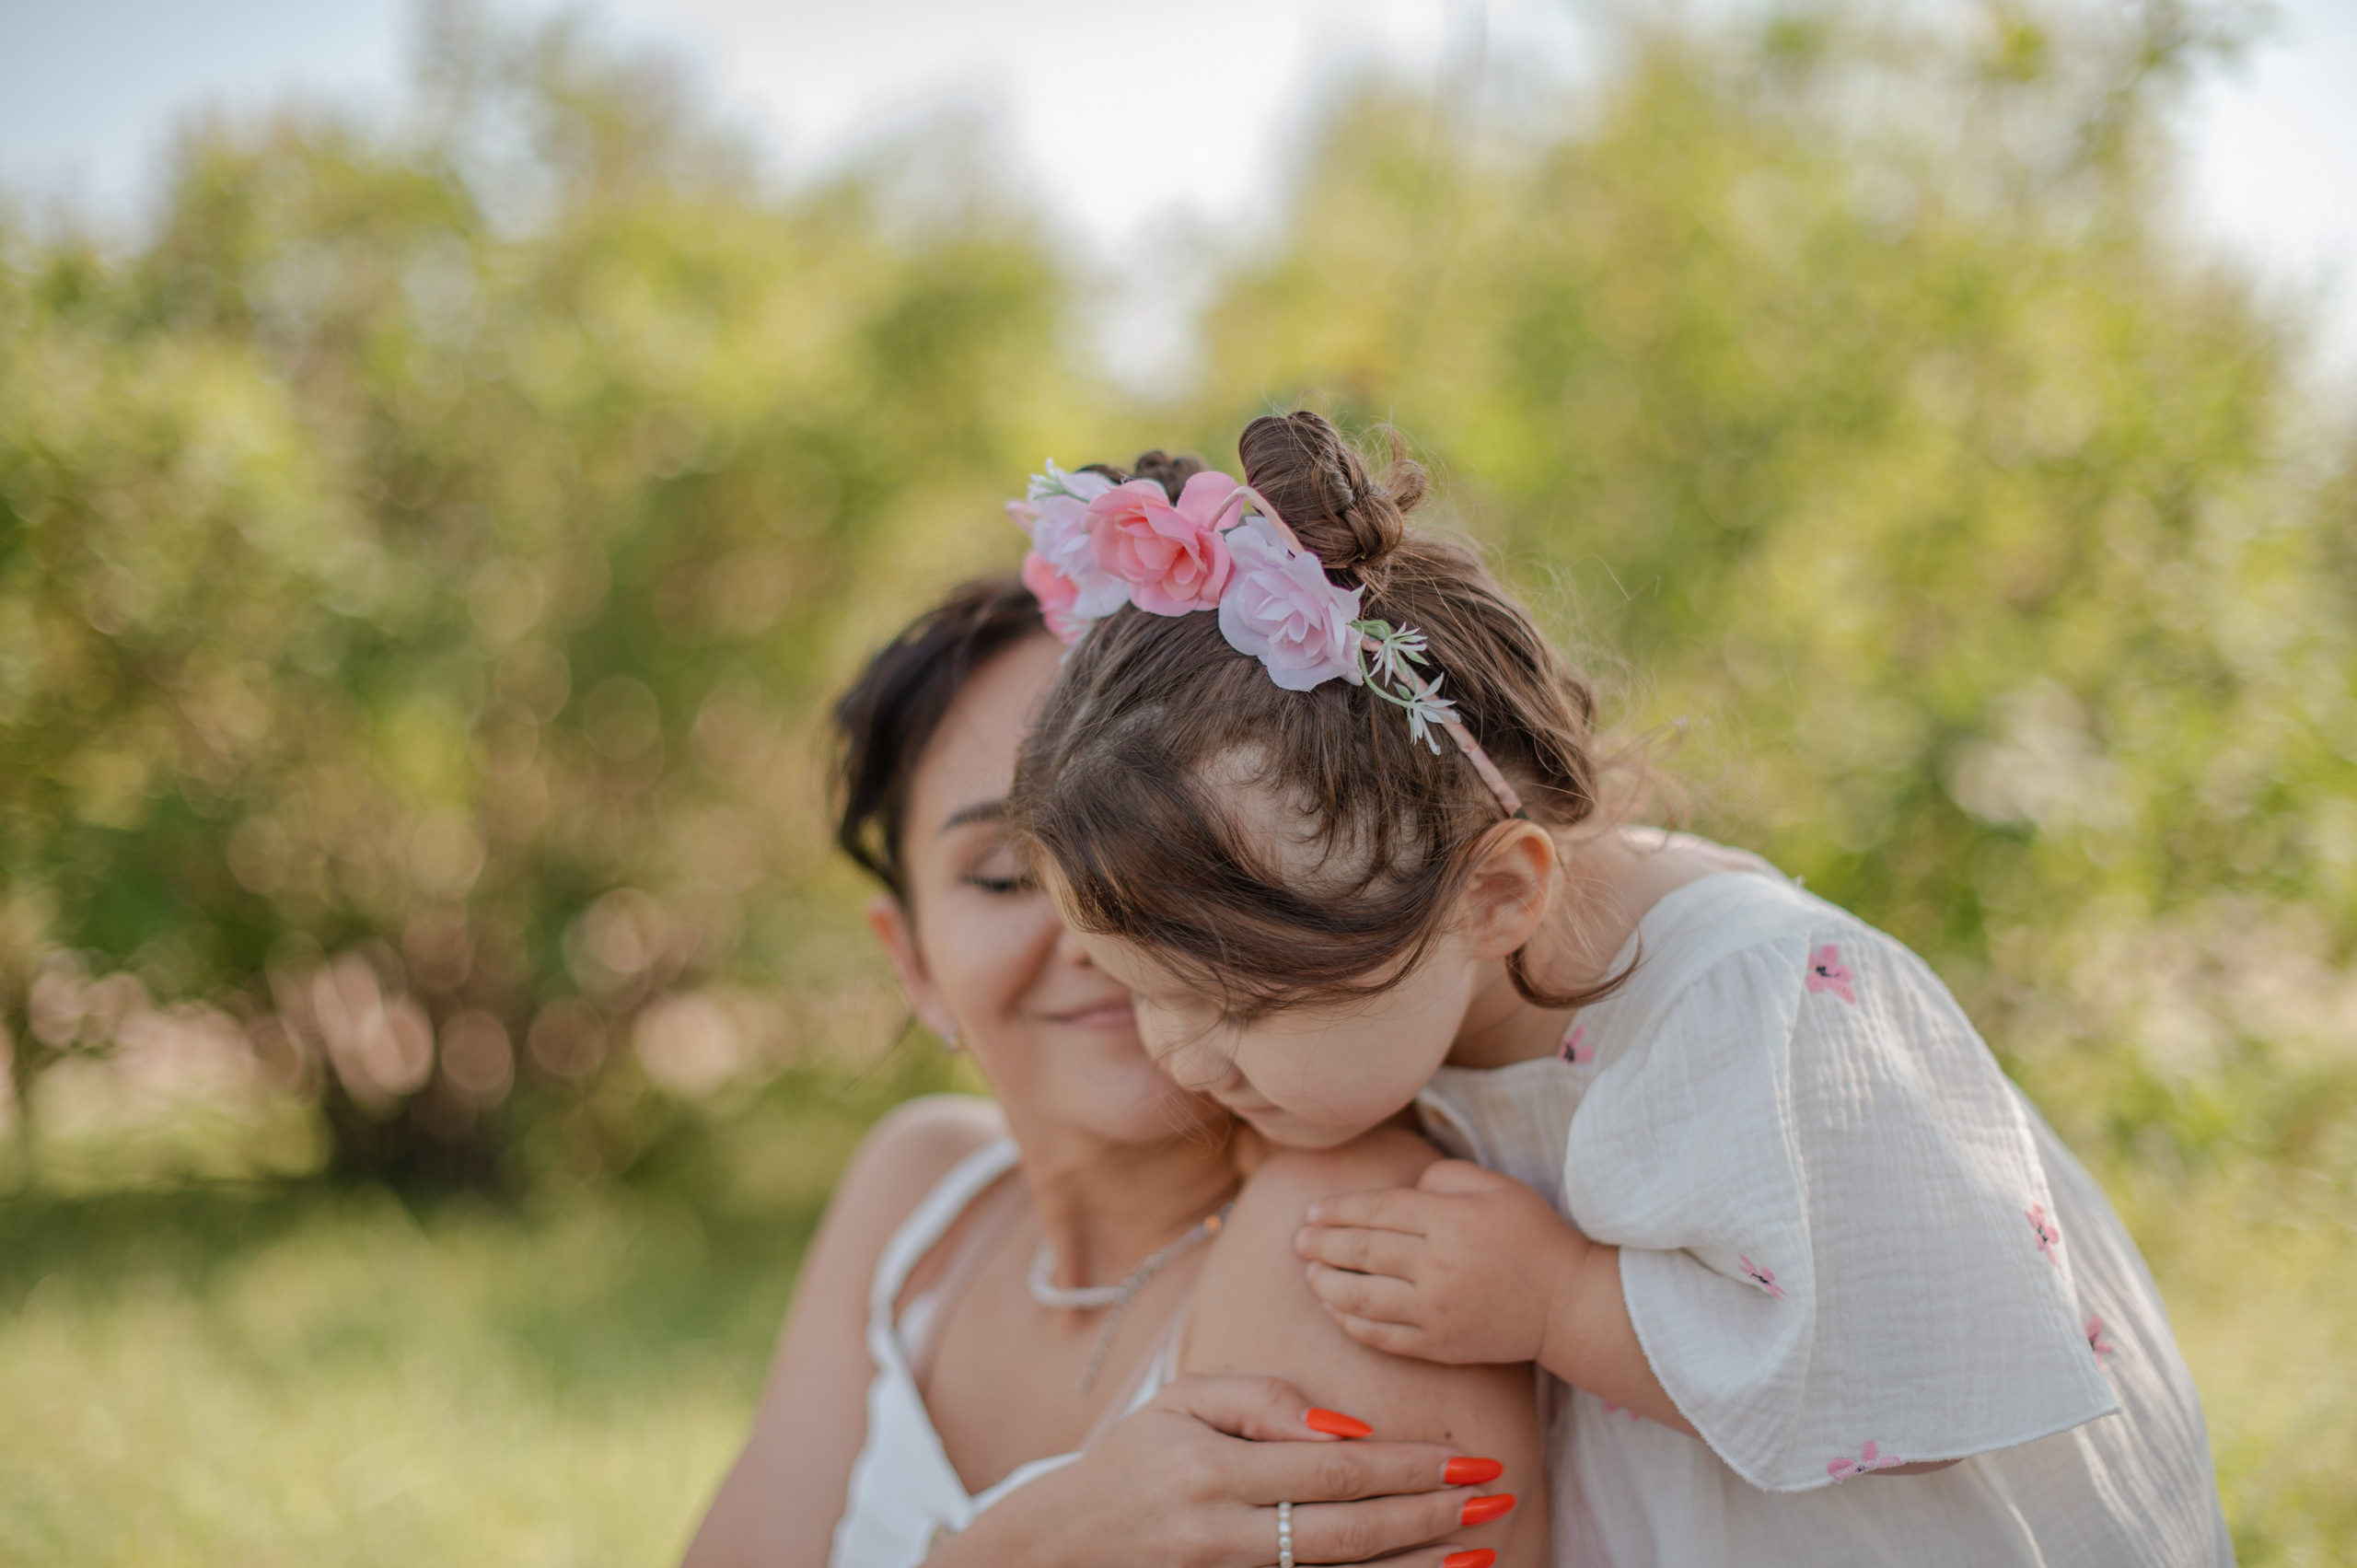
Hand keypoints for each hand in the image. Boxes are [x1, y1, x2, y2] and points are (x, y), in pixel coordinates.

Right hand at [930, 1374, 1512, 1567]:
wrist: (1056, 1550)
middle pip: (1351, 1531)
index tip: (1468, 1458)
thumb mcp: (1180, 1404)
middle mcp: (1222, 1535)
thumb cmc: (1129, 1464)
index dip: (1409, 1465)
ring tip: (1481, 1549)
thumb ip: (1261, 1400)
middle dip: (1432, 1516)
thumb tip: (1345, 1427)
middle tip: (1495, 1496)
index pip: (1336, 1468)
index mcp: (1212, 1472)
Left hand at [1294, 1159, 1589, 1366]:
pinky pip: (1381, 1335)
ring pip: (1363, 1297)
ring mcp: (1436, 1310)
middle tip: (1299, 1240)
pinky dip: (1351, 1322)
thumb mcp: (1496, 1186)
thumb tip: (1401, 1191)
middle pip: (1363, 1251)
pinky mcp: (1439, 1345)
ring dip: (1328, 1284)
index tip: (1313, 1211)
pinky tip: (1334, 1309)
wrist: (1567, 1305)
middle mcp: (1437, 1266)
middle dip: (1323, 1244)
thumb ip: (1443, 1176)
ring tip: (1309, 1273)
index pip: (1378, 1210)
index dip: (1339, 1209)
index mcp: (1450, 1220)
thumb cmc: (1532, 1236)